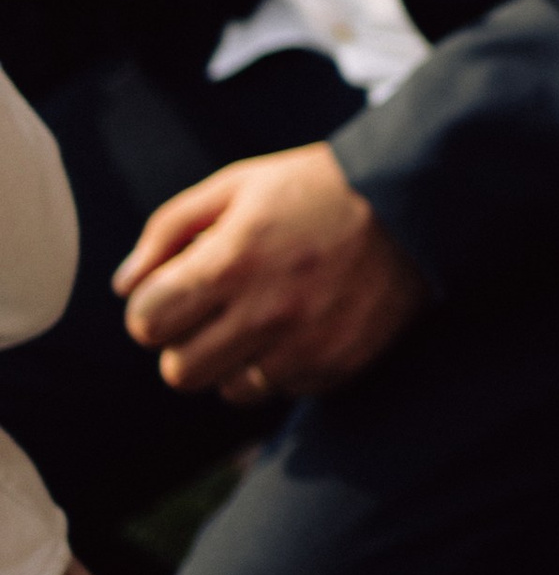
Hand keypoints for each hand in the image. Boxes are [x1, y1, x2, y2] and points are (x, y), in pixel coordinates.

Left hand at [114, 144, 426, 401]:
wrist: (416, 205)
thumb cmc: (316, 188)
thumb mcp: (237, 185)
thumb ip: (169, 231)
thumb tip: (126, 286)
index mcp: (231, 262)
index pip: (147, 322)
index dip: (152, 307)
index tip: (175, 292)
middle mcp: (266, 313)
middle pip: (179, 371)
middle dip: (185, 342)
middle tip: (213, 312)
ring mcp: (304, 347)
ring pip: (228, 390)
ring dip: (233, 361)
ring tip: (261, 319)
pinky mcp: (337, 367)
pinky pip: (281, 390)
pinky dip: (281, 366)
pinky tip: (302, 324)